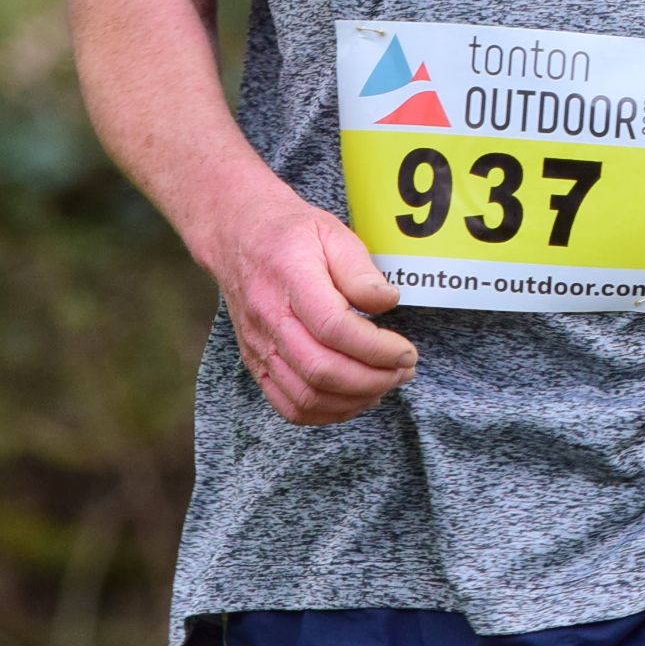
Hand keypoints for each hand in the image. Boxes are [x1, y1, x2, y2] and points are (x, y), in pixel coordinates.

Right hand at [201, 197, 416, 425]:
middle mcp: (269, 318)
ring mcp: (258, 345)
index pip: (334, 328)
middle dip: (373, 379)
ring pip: (306, 395)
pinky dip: (326, 413)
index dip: (377, 348)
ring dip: (354, 399)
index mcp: (290, 278)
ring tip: (385, 384)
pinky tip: (354, 398)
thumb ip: (361, 270)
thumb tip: (388, 302)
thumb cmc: (289, 233)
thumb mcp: (332, 232)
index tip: (406, 351)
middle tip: (404, 370)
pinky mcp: (256, 362)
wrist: (238, 235)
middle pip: (321, 370)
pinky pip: (288, 405)